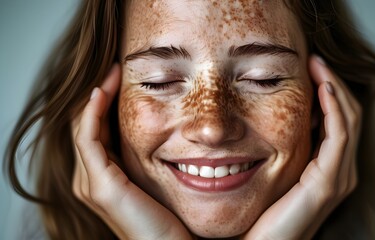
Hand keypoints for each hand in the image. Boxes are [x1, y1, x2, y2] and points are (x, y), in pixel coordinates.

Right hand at [71, 64, 191, 239]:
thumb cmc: (171, 217)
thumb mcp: (156, 178)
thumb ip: (150, 157)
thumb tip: (167, 129)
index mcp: (104, 176)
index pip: (96, 130)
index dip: (104, 102)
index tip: (120, 76)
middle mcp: (91, 179)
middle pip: (85, 125)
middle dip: (99, 94)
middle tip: (114, 68)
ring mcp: (92, 184)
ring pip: (83, 128)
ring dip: (95, 97)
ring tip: (111, 72)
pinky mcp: (101, 186)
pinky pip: (88, 139)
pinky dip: (92, 113)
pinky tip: (102, 92)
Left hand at [244, 55, 360, 239]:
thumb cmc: (264, 211)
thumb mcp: (277, 171)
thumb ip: (286, 148)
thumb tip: (278, 117)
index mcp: (328, 168)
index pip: (339, 121)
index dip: (330, 91)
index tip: (312, 67)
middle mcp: (339, 171)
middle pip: (349, 116)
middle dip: (334, 84)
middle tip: (316, 60)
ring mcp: (337, 178)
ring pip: (348, 122)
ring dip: (335, 90)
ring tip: (319, 67)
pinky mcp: (326, 184)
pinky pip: (338, 137)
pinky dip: (334, 110)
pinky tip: (322, 91)